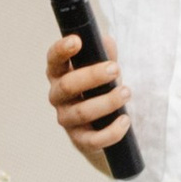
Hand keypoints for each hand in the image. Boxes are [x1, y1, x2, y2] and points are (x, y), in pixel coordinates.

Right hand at [45, 28, 132, 165]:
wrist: (103, 128)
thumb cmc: (99, 90)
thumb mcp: (103, 70)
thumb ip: (105, 55)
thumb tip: (106, 41)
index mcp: (60, 74)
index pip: (54, 59)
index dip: (61, 50)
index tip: (77, 41)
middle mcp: (58, 97)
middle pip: (68, 85)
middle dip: (92, 76)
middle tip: (115, 69)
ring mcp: (67, 119)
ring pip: (82, 112)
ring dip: (107, 102)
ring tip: (126, 92)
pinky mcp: (80, 140)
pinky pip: (94, 139)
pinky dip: (111, 131)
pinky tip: (125, 120)